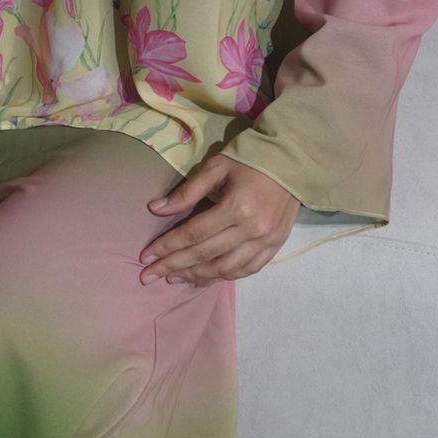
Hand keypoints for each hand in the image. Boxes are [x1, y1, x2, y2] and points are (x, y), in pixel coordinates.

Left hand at [138, 153, 300, 286]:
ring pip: (225, 269)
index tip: (145, 256)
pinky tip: (203, 278)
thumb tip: (155, 209)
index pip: (194, 234)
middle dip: (173, 267)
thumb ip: (187, 191)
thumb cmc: (250, 159)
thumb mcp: (216, 167)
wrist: (293, 162)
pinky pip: (245, 271)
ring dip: (196, 276)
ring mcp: (266, 242)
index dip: (167, 247)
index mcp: (236, 207)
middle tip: (149, 276)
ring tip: (173, 278)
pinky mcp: (275, 247)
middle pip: (205, 255)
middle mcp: (252, 230)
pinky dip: (222, 277)